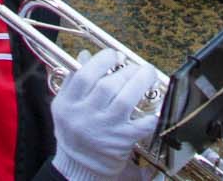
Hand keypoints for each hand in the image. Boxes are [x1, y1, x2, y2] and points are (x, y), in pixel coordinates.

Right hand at [51, 48, 159, 180]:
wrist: (79, 167)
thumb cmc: (74, 132)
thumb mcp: (65, 106)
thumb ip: (73, 79)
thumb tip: (85, 54)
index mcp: (68, 104)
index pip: (85, 75)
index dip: (103, 60)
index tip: (115, 55)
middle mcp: (85, 116)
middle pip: (108, 85)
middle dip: (127, 70)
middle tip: (135, 66)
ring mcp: (105, 129)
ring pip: (125, 99)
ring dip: (140, 82)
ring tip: (147, 74)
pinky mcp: (122, 141)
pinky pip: (142, 125)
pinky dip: (153, 114)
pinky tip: (157, 105)